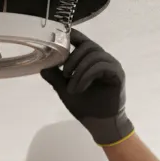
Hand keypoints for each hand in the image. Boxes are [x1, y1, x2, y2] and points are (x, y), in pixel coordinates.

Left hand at [40, 30, 134, 145]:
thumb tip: (42, 66)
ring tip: (72, 88)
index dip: (73, 36)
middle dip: (72, 58)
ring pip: (94, 55)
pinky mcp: (117, 75)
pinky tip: (80, 88)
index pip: (83, 41)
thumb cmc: (85, 107)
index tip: (60, 37)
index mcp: (91, 60)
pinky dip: (87, 75)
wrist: (99, 124)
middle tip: (64, 74)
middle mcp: (103, 60)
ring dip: (79, 71)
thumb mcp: (65, 90)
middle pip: (88, 45)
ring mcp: (112, 66)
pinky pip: (101, 66)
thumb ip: (55, 77)